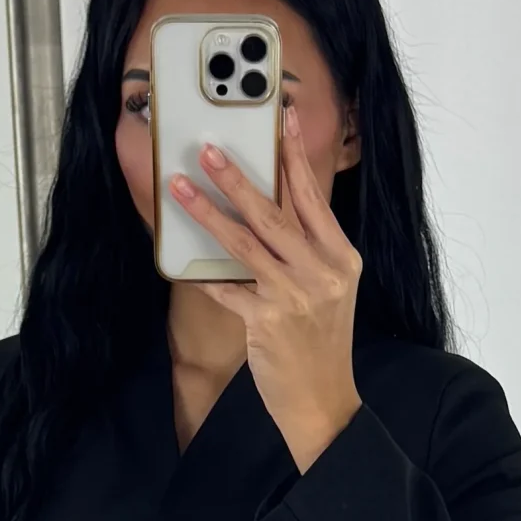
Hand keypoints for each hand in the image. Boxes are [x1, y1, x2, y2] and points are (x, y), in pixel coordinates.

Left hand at [168, 103, 362, 471]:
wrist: (323, 401)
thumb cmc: (321, 344)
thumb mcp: (328, 290)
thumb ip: (305, 251)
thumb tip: (268, 210)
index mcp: (339, 257)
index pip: (312, 196)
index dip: (294, 155)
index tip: (282, 119)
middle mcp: (320, 271)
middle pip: (273, 212)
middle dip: (237, 177)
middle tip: (209, 150)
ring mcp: (293, 295)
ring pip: (245, 242)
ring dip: (209, 211)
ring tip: (182, 187)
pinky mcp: (266, 320)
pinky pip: (226, 288)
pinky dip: (204, 275)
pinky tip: (181, 262)